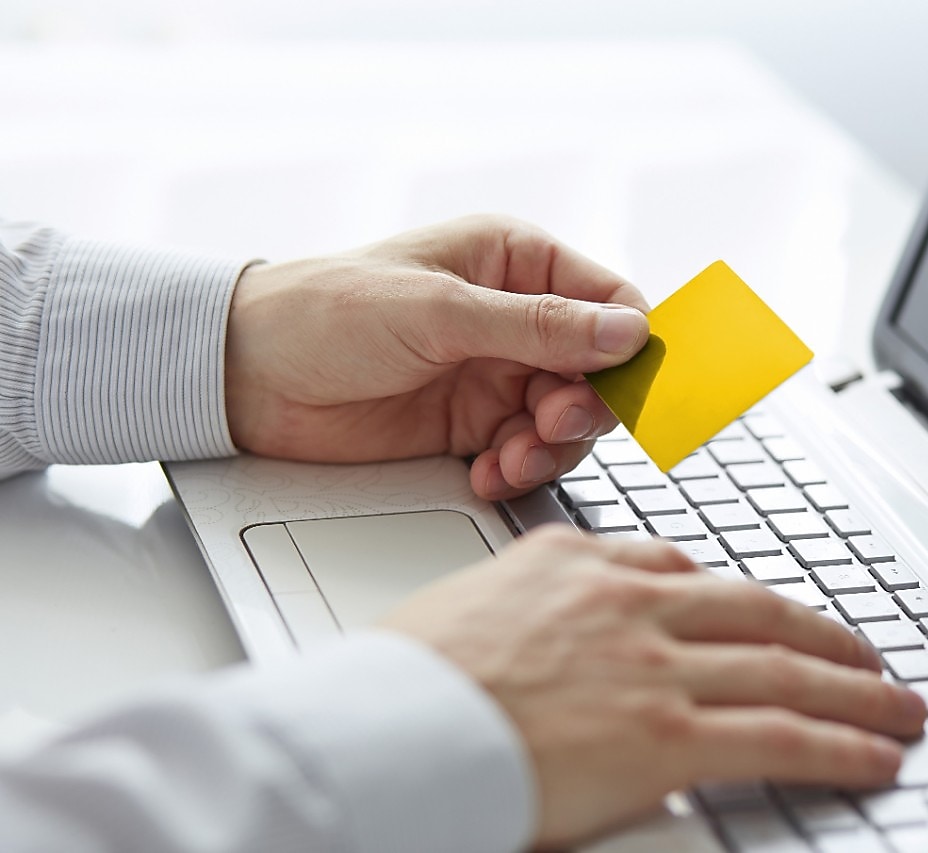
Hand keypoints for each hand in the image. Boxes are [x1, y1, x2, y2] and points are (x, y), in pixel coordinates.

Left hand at [224, 215, 648, 498]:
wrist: (246, 377)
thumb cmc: (328, 313)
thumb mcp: (439, 312)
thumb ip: (538, 327)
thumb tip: (630, 332)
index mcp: (515, 262)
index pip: (609, 300)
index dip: (629, 345)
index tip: (625, 387)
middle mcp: (515, 318)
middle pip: (598, 370)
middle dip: (583, 406)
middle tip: (549, 425)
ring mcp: (494, 374)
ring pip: (566, 420)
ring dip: (548, 447)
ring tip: (507, 459)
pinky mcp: (471, 425)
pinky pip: (525, 453)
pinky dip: (516, 470)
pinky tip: (484, 474)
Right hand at [379, 526, 927, 847]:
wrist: (379, 729)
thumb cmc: (400, 682)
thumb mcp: (468, 610)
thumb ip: (532, 611)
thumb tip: (552, 640)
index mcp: (576, 563)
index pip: (682, 567)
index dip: (739, 596)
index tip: (765, 613)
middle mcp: (627, 601)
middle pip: (757, 610)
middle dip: (823, 635)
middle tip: (862, 655)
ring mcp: (653, 663)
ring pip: (787, 667)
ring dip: (856, 689)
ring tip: (896, 704)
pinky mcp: (667, 734)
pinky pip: (782, 735)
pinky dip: (841, 744)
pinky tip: (875, 754)